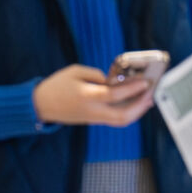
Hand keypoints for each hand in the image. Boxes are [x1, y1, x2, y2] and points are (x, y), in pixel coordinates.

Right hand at [32, 63, 155, 127]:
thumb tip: (113, 81)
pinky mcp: (93, 120)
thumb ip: (96, 75)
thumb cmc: (57, 85)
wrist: (41, 105)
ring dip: (137, 112)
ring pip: (120, 121)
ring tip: (148, 100)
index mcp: (86, 96)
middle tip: (151, 95)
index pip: (114, 95)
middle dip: (140, 107)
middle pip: (122, 117)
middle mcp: (92, 111)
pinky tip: (136, 104)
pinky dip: (128, 113)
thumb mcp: (75, 71)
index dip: (132, 89)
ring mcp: (93, 118)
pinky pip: (115, 120)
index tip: (145, 82)